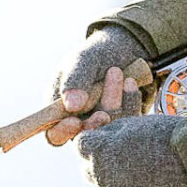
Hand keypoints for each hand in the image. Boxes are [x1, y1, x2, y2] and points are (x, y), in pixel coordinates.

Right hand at [46, 25, 150, 146]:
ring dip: (114, 108)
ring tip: (125, 80)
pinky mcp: (123, 123)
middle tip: (104, 114)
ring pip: (107, 128)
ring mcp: (102, 123)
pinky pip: (127, 121)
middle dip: (93, 126)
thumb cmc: (97, 53)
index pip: (54, 133)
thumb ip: (75, 80)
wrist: (128, 50)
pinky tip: (131, 84)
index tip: (75, 122)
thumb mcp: (84, 60)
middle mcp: (79, 119)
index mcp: (58, 107)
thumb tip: (71, 106)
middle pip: (82, 136)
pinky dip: (130, 104)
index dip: (63, 132)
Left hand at [77, 115, 186, 186]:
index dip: (97, 142)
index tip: (112, 142)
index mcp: (99, 149)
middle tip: (128, 159)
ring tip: (140, 175)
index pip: (82, 146)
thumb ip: (112, 133)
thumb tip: (99, 139)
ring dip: (113, 183)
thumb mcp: (136, 125)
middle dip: (102, 163)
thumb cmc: (169, 137)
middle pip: (89, 169)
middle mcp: (99, 174)